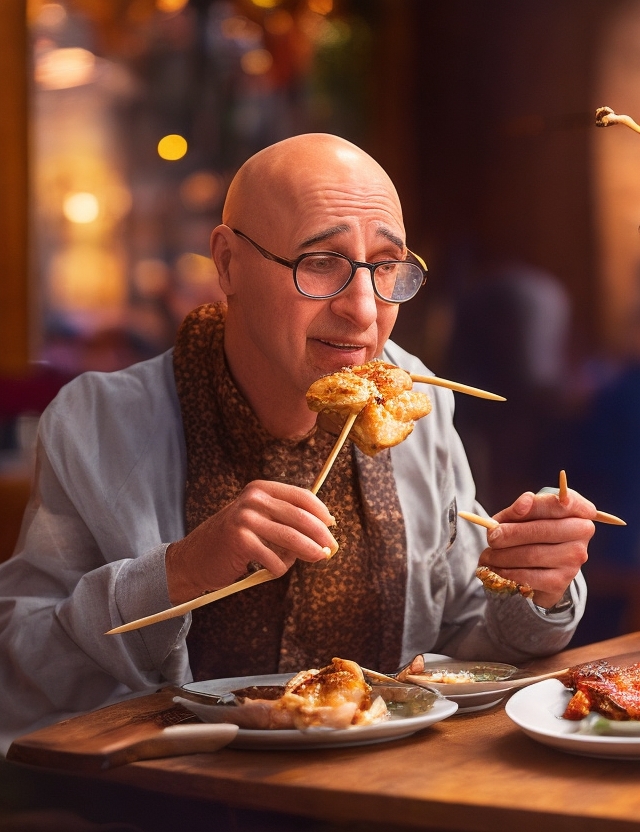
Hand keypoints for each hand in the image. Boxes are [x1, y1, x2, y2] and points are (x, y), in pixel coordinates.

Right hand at [165, 480, 337, 604]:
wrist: (193, 559)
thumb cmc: (231, 542)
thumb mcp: (256, 520)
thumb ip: (283, 521)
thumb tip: (322, 532)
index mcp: (259, 489)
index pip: (300, 496)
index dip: (320, 511)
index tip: (332, 524)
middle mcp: (253, 499)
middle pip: (300, 516)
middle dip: (320, 534)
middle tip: (331, 548)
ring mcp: (245, 518)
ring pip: (291, 538)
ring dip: (309, 551)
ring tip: (318, 558)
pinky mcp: (241, 541)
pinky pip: (275, 559)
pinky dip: (280, 568)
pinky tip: (273, 569)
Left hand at [477, 489, 595, 608]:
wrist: (540, 567)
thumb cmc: (531, 531)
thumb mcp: (524, 515)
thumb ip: (522, 507)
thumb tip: (525, 501)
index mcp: (577, 510)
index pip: (565, 501)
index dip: (545, 502)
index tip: (526, 499)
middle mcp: (582, 533)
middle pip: (543, 530)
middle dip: (510, 533)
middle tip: (491, 537)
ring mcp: (574, 559)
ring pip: (531, 555)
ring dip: (502, 555)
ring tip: (488, 555)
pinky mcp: (561, 582)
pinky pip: (528, 577)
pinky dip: (506, 572)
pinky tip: (496, 568)